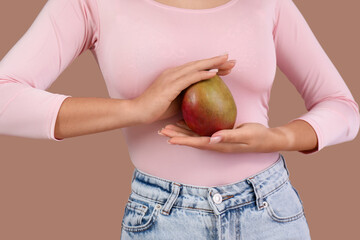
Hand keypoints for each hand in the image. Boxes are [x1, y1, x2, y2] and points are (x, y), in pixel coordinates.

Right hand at [133, 54, 235, 123]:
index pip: (196, 68)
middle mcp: (174, 73)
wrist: (138, 112)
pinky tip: (213, 74)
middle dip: (216, 61)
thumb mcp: (175, 101)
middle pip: (198, 64)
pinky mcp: (170, 86)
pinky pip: (189, 79)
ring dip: (212, 64)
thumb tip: (202, 100)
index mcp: (175, 75)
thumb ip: (187, 96)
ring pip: (196, 68)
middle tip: (232, 60)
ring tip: (227, 62)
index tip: (226, 67)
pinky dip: (202, 75)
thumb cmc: (156, 108)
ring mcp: (171, 78)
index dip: (211, 66)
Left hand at [158, 120, 286, 152]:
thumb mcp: (246, 135)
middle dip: (176, 136)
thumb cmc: (258, 137)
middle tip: (161, 131)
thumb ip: (230, 136)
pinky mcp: (218, 134)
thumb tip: (213, 138)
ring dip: (180, 132)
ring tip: (166, 128)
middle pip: (192, 140)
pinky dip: (191, 126)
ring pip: (194, 135)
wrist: (266, 140)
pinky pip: (201, 130)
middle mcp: (215, 143)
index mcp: (219, 145)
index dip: (183, 140)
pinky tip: (183, 121)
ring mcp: (216, 139)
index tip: (169, 139)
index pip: (197, 142)